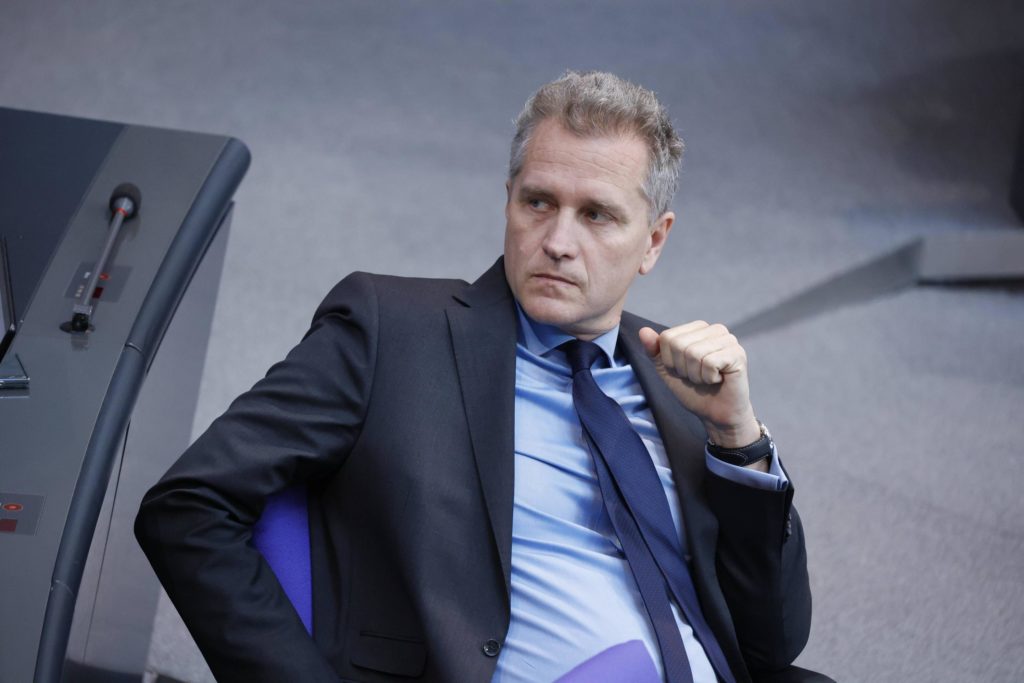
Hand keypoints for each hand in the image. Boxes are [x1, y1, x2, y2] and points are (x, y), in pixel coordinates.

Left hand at [639, 322, 759, 448]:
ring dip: (696, 375)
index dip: (670, 361)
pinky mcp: (738, 354)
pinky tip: (718, 380)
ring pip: (694, 353)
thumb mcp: (667, 370)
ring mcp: (729, 340)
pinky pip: (710, 362)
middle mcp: (715, 329)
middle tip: (697, 377)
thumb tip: (643, 331)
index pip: (667, 337)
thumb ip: (654, 350)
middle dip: (683, 368)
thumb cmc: (694, 390)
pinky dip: (708, 378)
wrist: (716, 414)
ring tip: (707, 379)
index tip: (684, 371)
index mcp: (698, 329)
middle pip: (679, 344)